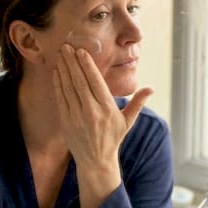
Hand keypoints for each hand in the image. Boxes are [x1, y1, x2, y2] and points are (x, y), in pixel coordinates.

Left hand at [53, 43, 152, 207]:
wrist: (96, 161)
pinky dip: (58, 84)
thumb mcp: (128, 121)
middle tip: (66, 46)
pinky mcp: (66, 122)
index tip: (81, 51)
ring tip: (60, 54)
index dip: (87, 66)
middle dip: (73, 62)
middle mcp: (91, 112)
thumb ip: (138, 103)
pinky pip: (61, 99)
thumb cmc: (113, 138)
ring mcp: (77, 117)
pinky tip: (57, 72)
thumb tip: (151, 89)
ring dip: (64, 70)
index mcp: (107, 109)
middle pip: (80, 82)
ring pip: (68, 88)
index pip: (95, 82)